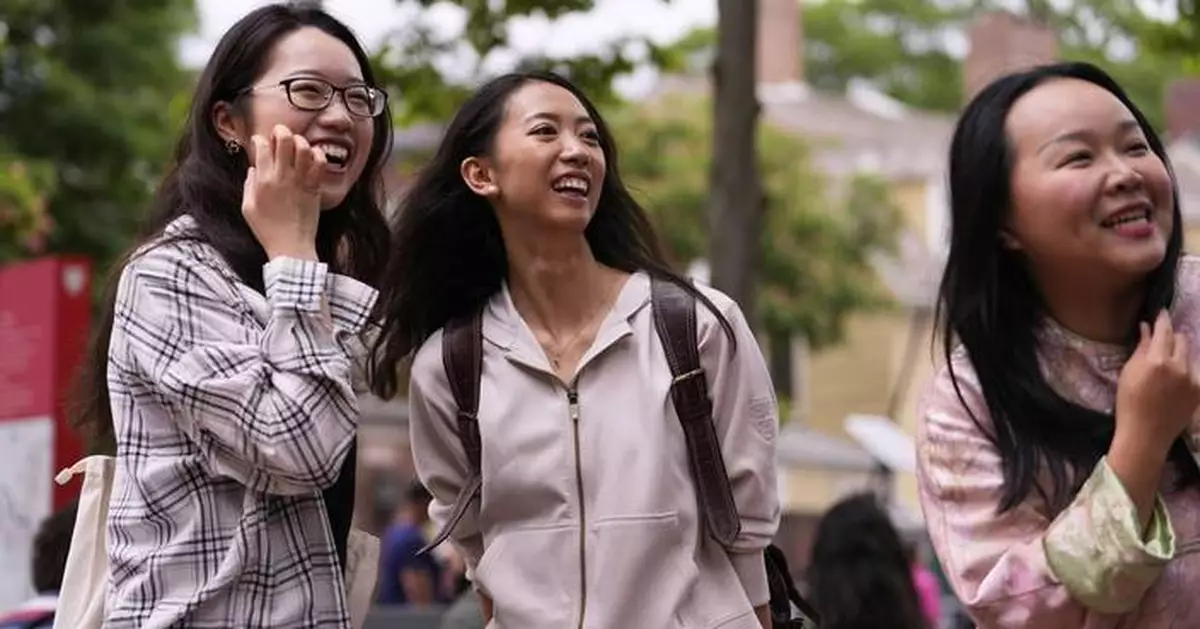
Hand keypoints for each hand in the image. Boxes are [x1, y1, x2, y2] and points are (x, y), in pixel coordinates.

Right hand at [241, 124, 326, 260]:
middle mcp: (282, 177)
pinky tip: (311, 158)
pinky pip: (320, 162)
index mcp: (263, 181)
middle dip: (281, 131)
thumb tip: (253, 169)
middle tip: (280, 134)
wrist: (291, 246)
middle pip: (284, 139)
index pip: (262, 147)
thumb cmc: (267, 229)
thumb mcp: (247, 208)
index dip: (260, 139)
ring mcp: (301, 181)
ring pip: (303, 147)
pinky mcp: (314, 187)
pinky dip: (317, 155)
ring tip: (296, 145)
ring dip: (299, 141)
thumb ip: (248, 185)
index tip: (260, 142)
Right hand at [1114, 309, 1199, 454]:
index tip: (1161, 312)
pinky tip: (1174, 380)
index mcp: (1157, 360)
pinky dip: (1186, 370)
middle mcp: (1179, 366)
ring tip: (1167, 365)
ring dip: (1179, 354)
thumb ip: (1141, 348)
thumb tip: (1147, 328)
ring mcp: (1192, 378)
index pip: (1164, 330)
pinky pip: (1194, 370)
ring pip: (1189, 354)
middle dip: (1171, 337)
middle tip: (1160, 343)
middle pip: (1181, 338)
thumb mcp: (1128, 373)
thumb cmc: (1129, 403)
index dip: (1162, 319)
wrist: (1146, 435)